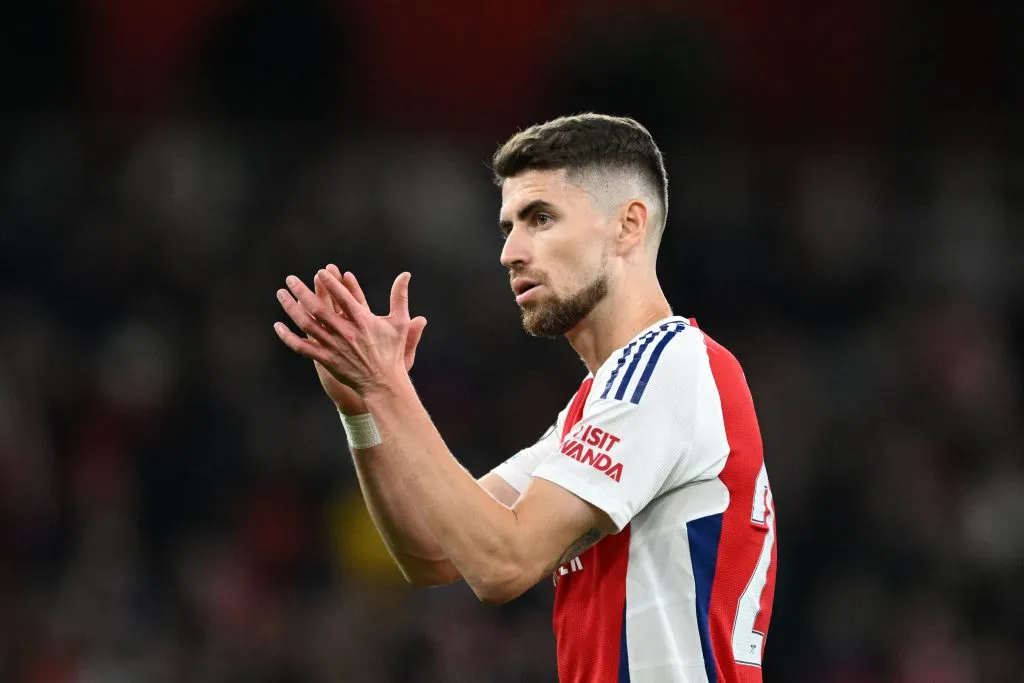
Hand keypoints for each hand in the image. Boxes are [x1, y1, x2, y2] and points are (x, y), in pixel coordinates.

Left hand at [275, 266, 426, 413]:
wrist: (383, 383)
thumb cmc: (392, 352)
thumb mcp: (400, 323)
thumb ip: (400, 297)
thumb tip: (405, 274)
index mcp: (363, 320)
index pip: (343, 296)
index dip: (330, 283)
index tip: (320, 272)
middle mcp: (345, 332)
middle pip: (318, 308)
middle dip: (302, 291)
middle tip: (290, 279)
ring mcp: (334, 346)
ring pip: (307, 324)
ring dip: (291, 308)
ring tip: (281, 294)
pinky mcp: (326, 359)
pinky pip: (302, 347)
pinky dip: (288, 337)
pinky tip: (278, 326)